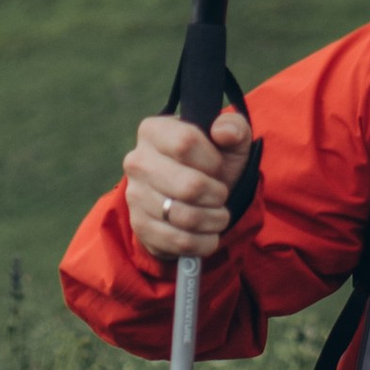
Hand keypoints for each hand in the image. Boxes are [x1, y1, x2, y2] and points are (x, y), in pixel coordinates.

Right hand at [123, 106, 252, 263]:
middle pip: (189, 185)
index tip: (218, 167)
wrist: (193, 200)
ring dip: (214, 220)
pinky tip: (208, 234)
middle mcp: (137, 161)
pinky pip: (179, 241)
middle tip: (221, 196)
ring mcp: (134, 195)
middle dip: (217, 195)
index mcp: (153, 130)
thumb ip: (234, 127)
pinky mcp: (139, 225)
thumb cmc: (212, 164)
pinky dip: (204, 242)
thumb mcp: (229, 142)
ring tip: (219, 215)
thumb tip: (223, 131)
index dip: (212, 160)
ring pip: (185, 217)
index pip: (185, 142)